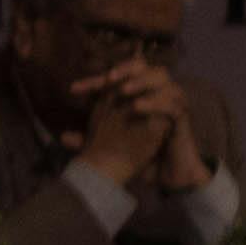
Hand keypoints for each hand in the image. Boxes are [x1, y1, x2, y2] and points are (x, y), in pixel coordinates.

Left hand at [68, 62, 184, 189]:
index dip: (94, 82)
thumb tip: (63, 137)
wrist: (168, 177)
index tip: (73, 90)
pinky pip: (174, 103)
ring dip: (142, 81)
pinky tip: (137, 108)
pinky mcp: (182, 118)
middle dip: (125, 68)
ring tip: (123, 91)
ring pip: (162, 77)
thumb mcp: (111, 148)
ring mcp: (170, 103)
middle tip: (108, 79)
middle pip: (143, 67)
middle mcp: (154, 94)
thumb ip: (90, 141)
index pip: (115, 79)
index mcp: (136, 96)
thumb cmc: (141, 160)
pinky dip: (157, 102)